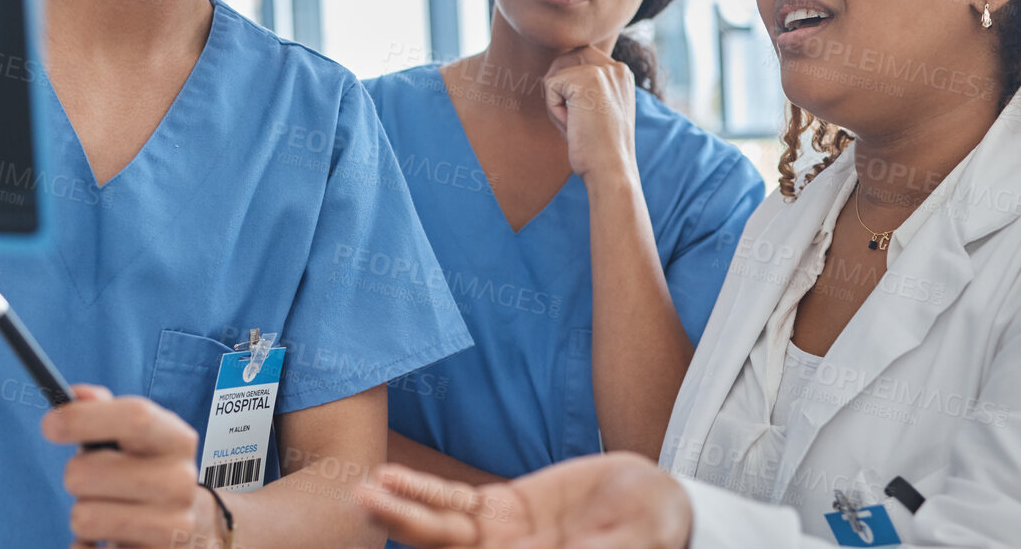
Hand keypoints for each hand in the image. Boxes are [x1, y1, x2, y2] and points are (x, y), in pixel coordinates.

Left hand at [42, 384, 221, 547]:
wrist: (192, 527)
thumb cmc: (148, 472)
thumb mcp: (138, 438)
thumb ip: (106, 411)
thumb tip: (76, 394)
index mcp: (178, 440)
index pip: (135, 417)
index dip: (85, 418)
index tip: (49, 424)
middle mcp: (181, 481)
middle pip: (88, 472)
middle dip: (74, 475)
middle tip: (90, 481)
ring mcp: (172, 527)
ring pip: (84, 517)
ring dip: (81, 515)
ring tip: (105, 511)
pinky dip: (82, 548)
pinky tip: (104, 541)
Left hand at [355, 452, 690, 548]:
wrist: (658, 504)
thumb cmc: (657, 530)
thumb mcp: (634, 542)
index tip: (399, 539)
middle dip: (403, 528)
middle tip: (362, 507)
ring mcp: (500, 537)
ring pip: (438, 526)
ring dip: (399, 508)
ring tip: (363, 491)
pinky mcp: (500, 508)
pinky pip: (452, 500)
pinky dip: (420, 489)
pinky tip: (390, 478)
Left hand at [542, 48, 635, 180]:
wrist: (611, 169)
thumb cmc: (601, 149)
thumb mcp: (601, 112)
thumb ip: (587, 91)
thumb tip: (551, 78)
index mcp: (623, 75)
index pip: (585, 57)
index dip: (570, 79)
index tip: (575, 109)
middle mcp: (616, 68)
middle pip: (570, 55)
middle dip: (558, 79)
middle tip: (565, 112)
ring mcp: (601, 71)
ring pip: (557, 75)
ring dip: (557, 103)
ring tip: (573, 125)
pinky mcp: (583, 79)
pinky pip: (550, 87)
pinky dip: (554, 110)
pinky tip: (572, 127)